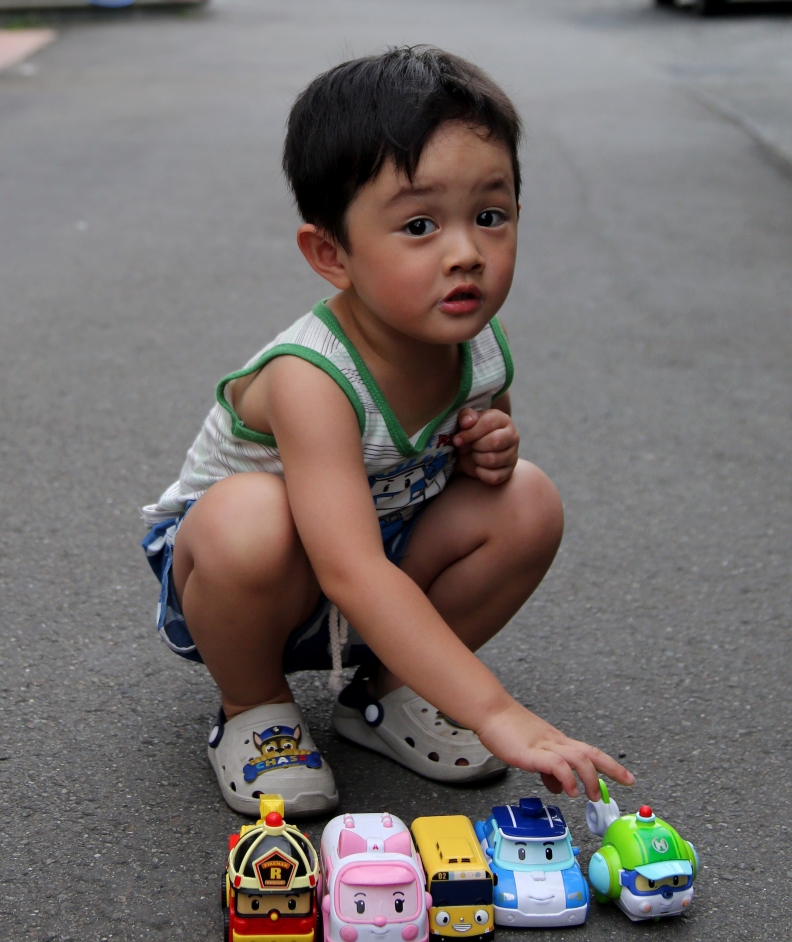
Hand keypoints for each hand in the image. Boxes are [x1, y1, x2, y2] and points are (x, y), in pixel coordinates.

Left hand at [453, 407, 518, 484]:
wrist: (476, 450)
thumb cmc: (472, 432)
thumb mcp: (466, 421)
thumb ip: (466, 416)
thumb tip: (467, 423)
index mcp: (502, 419)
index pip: (488, 424)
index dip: (470, 433)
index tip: (458, 439)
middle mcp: (512, 436)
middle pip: (494, 442)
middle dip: (475, 446)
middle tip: (469, 447)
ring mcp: (513, 454)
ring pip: (493, 460)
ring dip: (477, 459)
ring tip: (474, 455)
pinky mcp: (509, 471)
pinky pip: (494, 477)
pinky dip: (481, 474)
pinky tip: (478, 467)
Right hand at [476, 699, 634, 800]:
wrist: (491, 711)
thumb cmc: (506, 728)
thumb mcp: (532, 752)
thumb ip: (548, 769)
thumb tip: (559, 786)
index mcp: (557, 741)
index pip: (589, 752)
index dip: (610, 764)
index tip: (627, 776)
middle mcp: (556, 742)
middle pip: (591, 753)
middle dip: (612, 768)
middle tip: (627, 782)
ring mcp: (545, 746)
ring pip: (579, 758)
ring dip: (590, 778)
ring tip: (592, 795)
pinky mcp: (532, 752)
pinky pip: (557, 765)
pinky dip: (567, 779)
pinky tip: (567, 790)